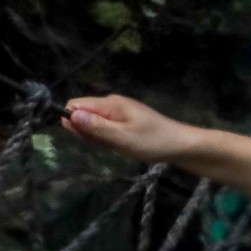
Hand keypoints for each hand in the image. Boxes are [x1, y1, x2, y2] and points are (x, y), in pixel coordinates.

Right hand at [61, 95, 192, 163]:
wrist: (180, 145)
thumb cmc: (152, 141)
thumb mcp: (122, 137)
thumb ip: (96, 127)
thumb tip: (69, 115)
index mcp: (110, 104)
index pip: (76, 104)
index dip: (73, 121)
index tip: (86, 137)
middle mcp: (112, 105)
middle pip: (83, 115)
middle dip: (87, 132)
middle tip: (107, 143)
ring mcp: (118, 113)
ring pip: (93, 125)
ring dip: (98, 138)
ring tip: (116, 145)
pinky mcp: (124, 122)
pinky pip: (105, 130)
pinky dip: (108, 140)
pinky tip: (119, 146)